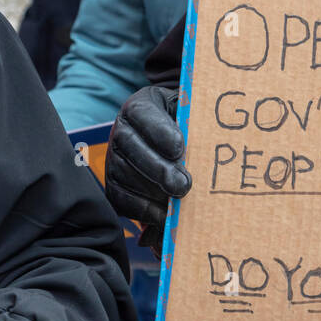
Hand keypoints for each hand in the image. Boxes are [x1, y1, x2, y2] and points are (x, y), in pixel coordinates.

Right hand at [105, 86, 190, 254]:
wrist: (170, 137)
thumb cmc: (185, 123)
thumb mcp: (190, 112)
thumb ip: (193, 122)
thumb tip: (207, 142)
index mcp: (140, 106)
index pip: (142, 113)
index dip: (159, 131)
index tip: (180, 149)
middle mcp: (121, 129)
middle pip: (131, 146)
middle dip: (158, 169)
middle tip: (184, 185)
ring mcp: (113, 157)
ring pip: (124, 174)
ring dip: (152, 192)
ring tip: (178, 201)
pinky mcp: (113, 183)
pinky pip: (120, 198)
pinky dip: (142, 209)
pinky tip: (164, 214)